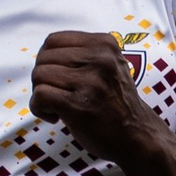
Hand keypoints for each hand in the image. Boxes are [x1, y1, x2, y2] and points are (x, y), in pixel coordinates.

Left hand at [31, 29, 157, 164]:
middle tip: (57, 95)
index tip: (57, 78)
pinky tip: (54, 116)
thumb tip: (44, 54)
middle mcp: (100, 58)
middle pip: (44, 57)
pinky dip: (39, 108)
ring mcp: (90, 82)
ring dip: (40, 94)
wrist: (136, 135)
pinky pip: (40, 95)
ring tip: (56, 107)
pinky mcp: (79, 105)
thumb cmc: (116, 102)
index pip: (54, 40)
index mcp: (105, 44)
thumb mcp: (109, 65)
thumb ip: (83, 54)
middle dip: (42, 78)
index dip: (47, 59)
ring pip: (39, 75)